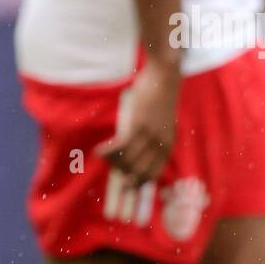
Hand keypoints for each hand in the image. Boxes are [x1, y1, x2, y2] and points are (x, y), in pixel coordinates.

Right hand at [95, 58, 179, 186]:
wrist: (164, 76)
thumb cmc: (161, 96)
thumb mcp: (163, 121)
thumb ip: (155, 136)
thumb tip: (139, 147)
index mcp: (167, 145)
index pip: (153, 174)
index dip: (140, 184)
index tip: (128, 187)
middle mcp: (159, 144)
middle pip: (138, 172)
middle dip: (125, 179)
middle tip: (114, 178)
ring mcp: (149, 136)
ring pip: (127, 160)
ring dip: (112, 162)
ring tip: (101, 157)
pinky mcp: (138, 126)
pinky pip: (120, 146)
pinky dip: (107, 152)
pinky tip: (98, 152)